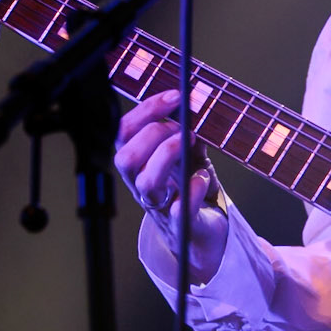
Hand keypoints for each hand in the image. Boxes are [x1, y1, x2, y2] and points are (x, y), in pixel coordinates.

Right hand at [115, 89, 228, 284]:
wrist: (205, 235)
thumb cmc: (192, 192)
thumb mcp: (191, 155)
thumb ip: (189, 132)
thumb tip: (194, 105)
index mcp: (139, 165)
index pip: (124, 133)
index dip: (146, 110)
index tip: (174, 95)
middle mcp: (142, 186)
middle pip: (125, 158)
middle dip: (154, 133)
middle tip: (182, 127)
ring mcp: (160, 207)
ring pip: (146, 183)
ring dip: (168, 155)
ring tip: (190, 142)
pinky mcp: (181, 225)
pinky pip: (178, 211)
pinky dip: (191, 191)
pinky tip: (202, 177)